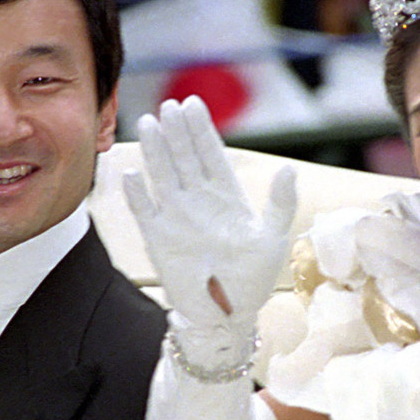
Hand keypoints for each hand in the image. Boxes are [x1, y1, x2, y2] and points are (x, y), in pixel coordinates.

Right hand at [123, 96, 295, 333]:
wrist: (228, 315)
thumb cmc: (254, 277)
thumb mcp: (274, 238)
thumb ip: (280, 203)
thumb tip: (289, 169)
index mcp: (226, 195)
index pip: (210, 154)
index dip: (201, 129)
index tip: (193, 104)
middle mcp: (198, 200)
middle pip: (184, 157)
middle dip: (177, 131)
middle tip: (169, 105)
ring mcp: (176, 216)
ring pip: (162, 175)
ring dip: (155, 150)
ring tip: (148, 123)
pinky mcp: (158, 238)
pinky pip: (144, 210)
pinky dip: (137, 194)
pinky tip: (130, 174)